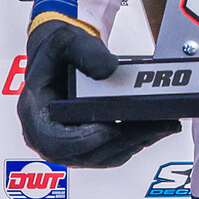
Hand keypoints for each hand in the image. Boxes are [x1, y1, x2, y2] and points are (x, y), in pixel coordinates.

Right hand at [18, 17, 179, 167]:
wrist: (64, 55)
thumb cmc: (60, 51)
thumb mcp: (67, 42)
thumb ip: (86, 53)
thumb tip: (108, 70)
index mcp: (34, 111)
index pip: (52, 142)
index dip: (82, 141)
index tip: (110, 130)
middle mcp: (46, 133)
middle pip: (83, 154)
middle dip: (122, 143)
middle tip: (153, 128)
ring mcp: (66, 143)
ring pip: (101, 157)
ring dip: (134, 144)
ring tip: (163, 127)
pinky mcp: (84, 144)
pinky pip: (110, 152)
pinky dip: (134, 143)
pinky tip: (157, 129)